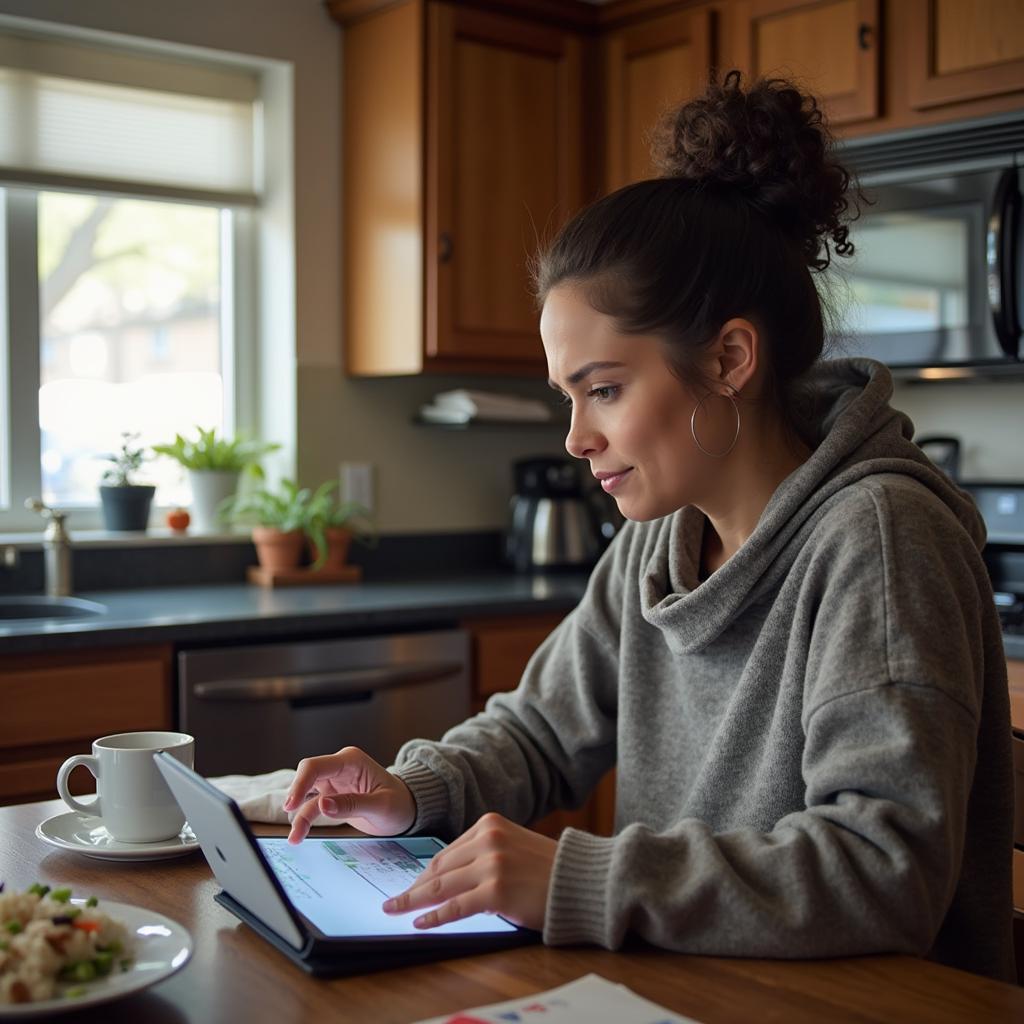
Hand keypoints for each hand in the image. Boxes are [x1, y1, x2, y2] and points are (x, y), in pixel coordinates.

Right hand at [283, 747, 415, 842]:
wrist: (405, 809)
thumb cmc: (398, 803)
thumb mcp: (381, 806)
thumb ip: (352, 804)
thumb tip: (323, 805)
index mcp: (351, 761)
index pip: (316, 766)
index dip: (300, 783)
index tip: (292, 804)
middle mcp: (339, 768)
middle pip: (307, 776)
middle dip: (295, 795)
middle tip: (290, 815)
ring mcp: (334, 782)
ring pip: (306, 794)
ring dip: (298, 813)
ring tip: (295, 838)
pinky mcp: (332, 797)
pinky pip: (312, 806)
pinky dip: (304, 819)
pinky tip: (299, 835)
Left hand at [382, 812, 556, 931]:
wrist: (581, 880)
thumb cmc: (549, 868)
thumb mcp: (513, 846)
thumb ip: (484, 854)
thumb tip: (449, 879)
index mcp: (490, 823)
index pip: (447, 851)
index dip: (425, 872)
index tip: (411, 884)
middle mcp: (488, 839)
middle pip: (440, 867)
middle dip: (415, 886)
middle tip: (395, 901)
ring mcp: (492, 864)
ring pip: (442, 886)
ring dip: (415, 900)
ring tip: (397, 910)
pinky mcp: (496, 891)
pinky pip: (456, 907)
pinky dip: (434, 916)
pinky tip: (420, 922)